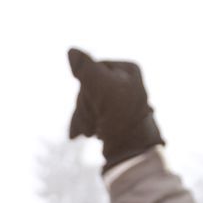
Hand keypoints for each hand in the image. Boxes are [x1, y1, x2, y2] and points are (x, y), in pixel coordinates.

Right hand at [66, 48, 163, 168]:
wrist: (131, 152)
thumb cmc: (120, 117)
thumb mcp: (101, 86)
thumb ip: (85, 67)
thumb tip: (71, 51)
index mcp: (128, 70)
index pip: (93, 68)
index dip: (87, 86)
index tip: (96, 101)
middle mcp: (125, 83)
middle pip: (88, 87)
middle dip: (85, 106)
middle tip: (95, 119)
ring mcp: (118, 102)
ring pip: (86, 103)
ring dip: (84, 118)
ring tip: (91, 132)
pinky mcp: (112, 119)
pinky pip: (89, 116)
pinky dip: (85, 125)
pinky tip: (87, 134)